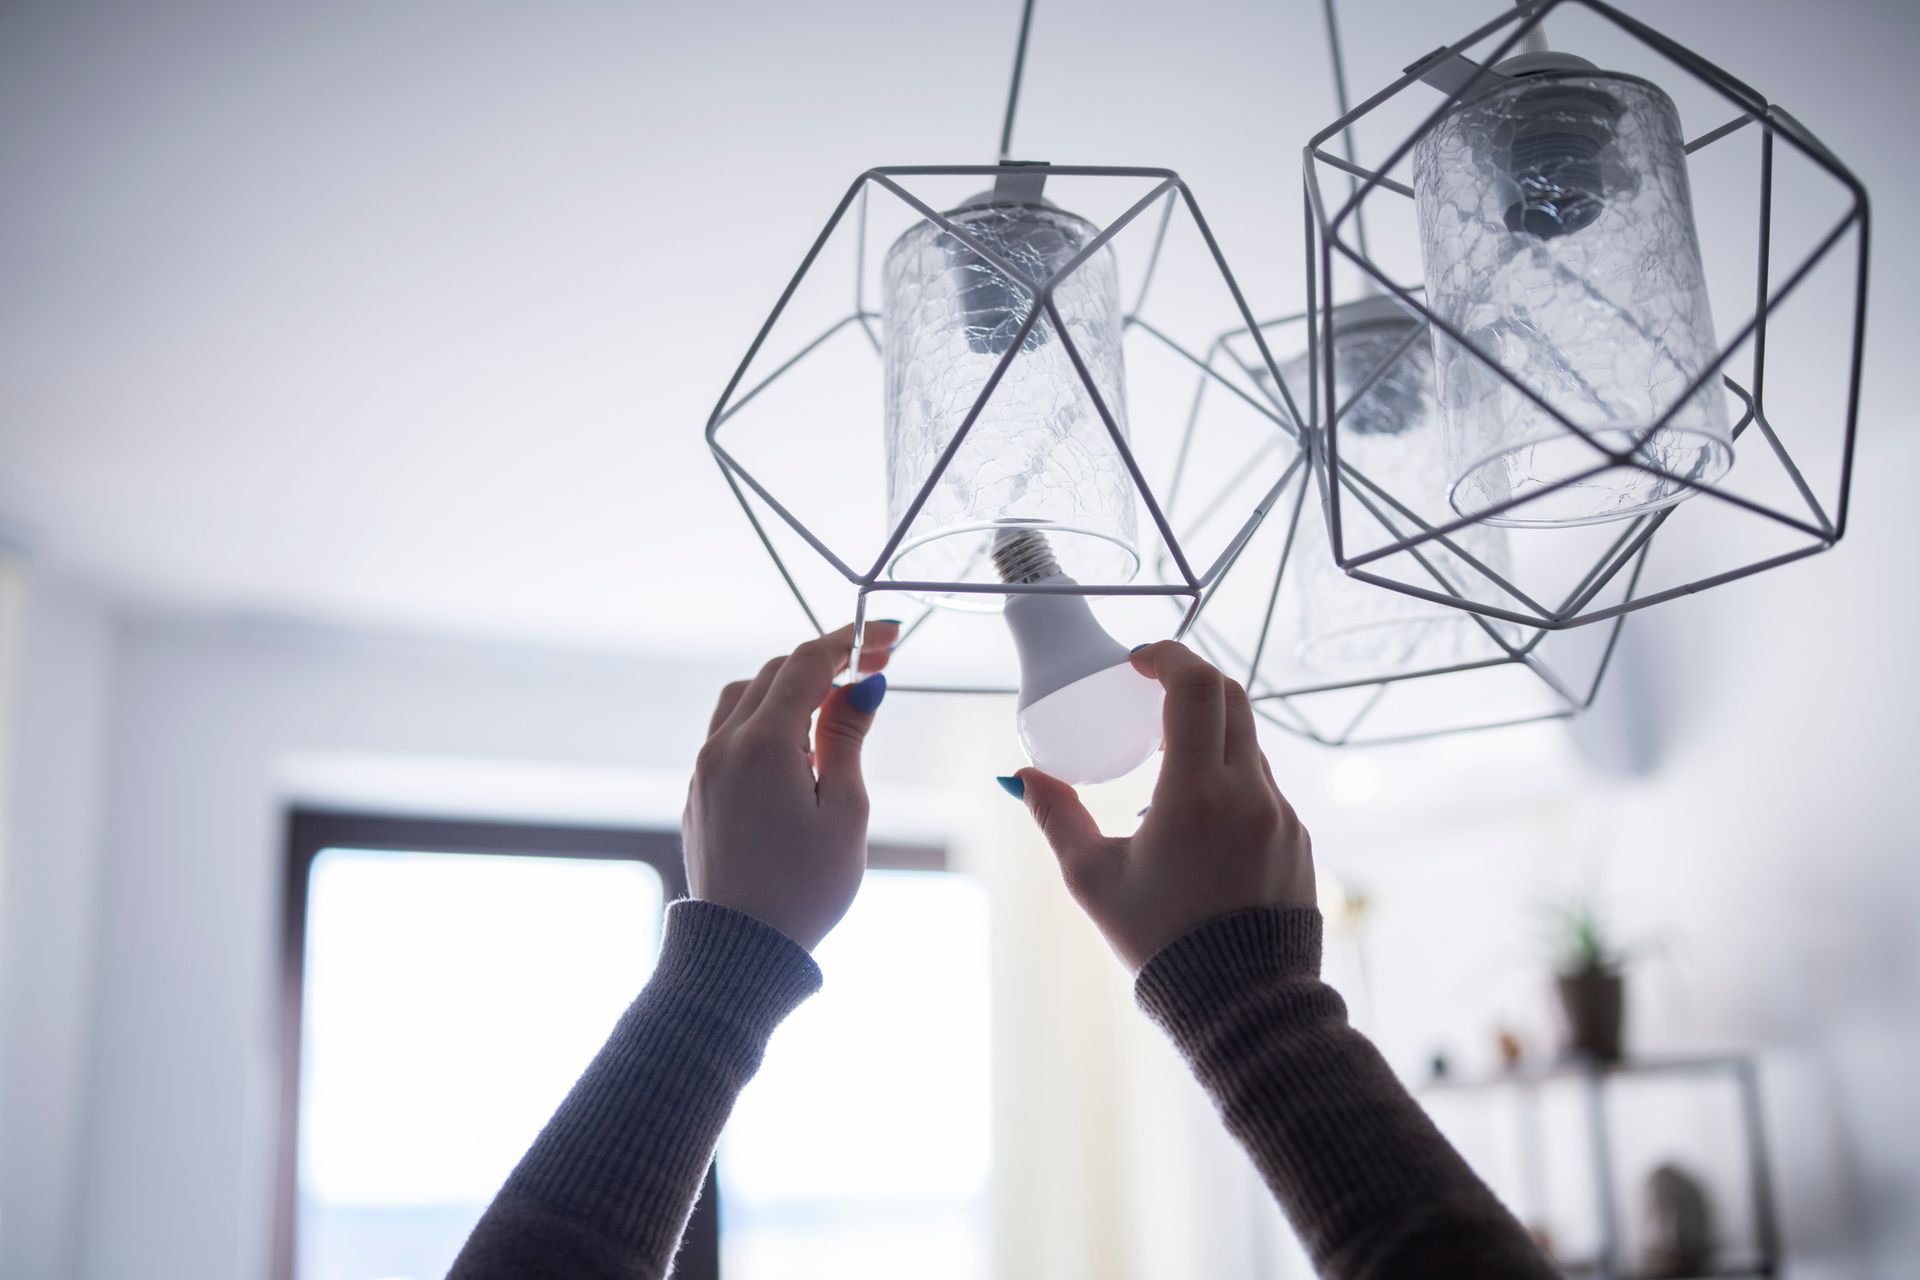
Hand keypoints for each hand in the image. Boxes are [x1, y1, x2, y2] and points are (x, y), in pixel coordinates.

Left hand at [684, 620, 898, 950]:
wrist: (742, 950)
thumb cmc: (804, 889)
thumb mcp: (845, 810)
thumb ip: (847, 738)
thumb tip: (861, 686)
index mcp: (763, 744)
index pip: (806, 664)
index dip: (850, 641)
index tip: (888, 634)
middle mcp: (724, 746)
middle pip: (773, 673)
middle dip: (824, 661)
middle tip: (874, 665)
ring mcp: (705, 769)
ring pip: (744, 697)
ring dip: (790, 686)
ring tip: (835, 703)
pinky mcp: (699, 792)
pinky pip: (729, 732)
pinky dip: (765, 717)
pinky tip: (798, 743)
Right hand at [1012, 641, 1313, 970]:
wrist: (1243, 1005)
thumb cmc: (1161, 942)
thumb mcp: (1094, 880)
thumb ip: (1058, 817)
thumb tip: (1021, 777)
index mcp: (1198, 792)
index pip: (1197, 687)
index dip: (1168, 656)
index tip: (1139, 661)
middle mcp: (1250, 793)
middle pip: (1232, 698)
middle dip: (1190, 681)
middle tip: (1151, 690)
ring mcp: (1282, 815)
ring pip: (1248, 743)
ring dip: (1210, 733)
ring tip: (1168, 760)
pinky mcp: (1297, 840)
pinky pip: (1263, 786)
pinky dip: (1230, 777)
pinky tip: (1198, 815)